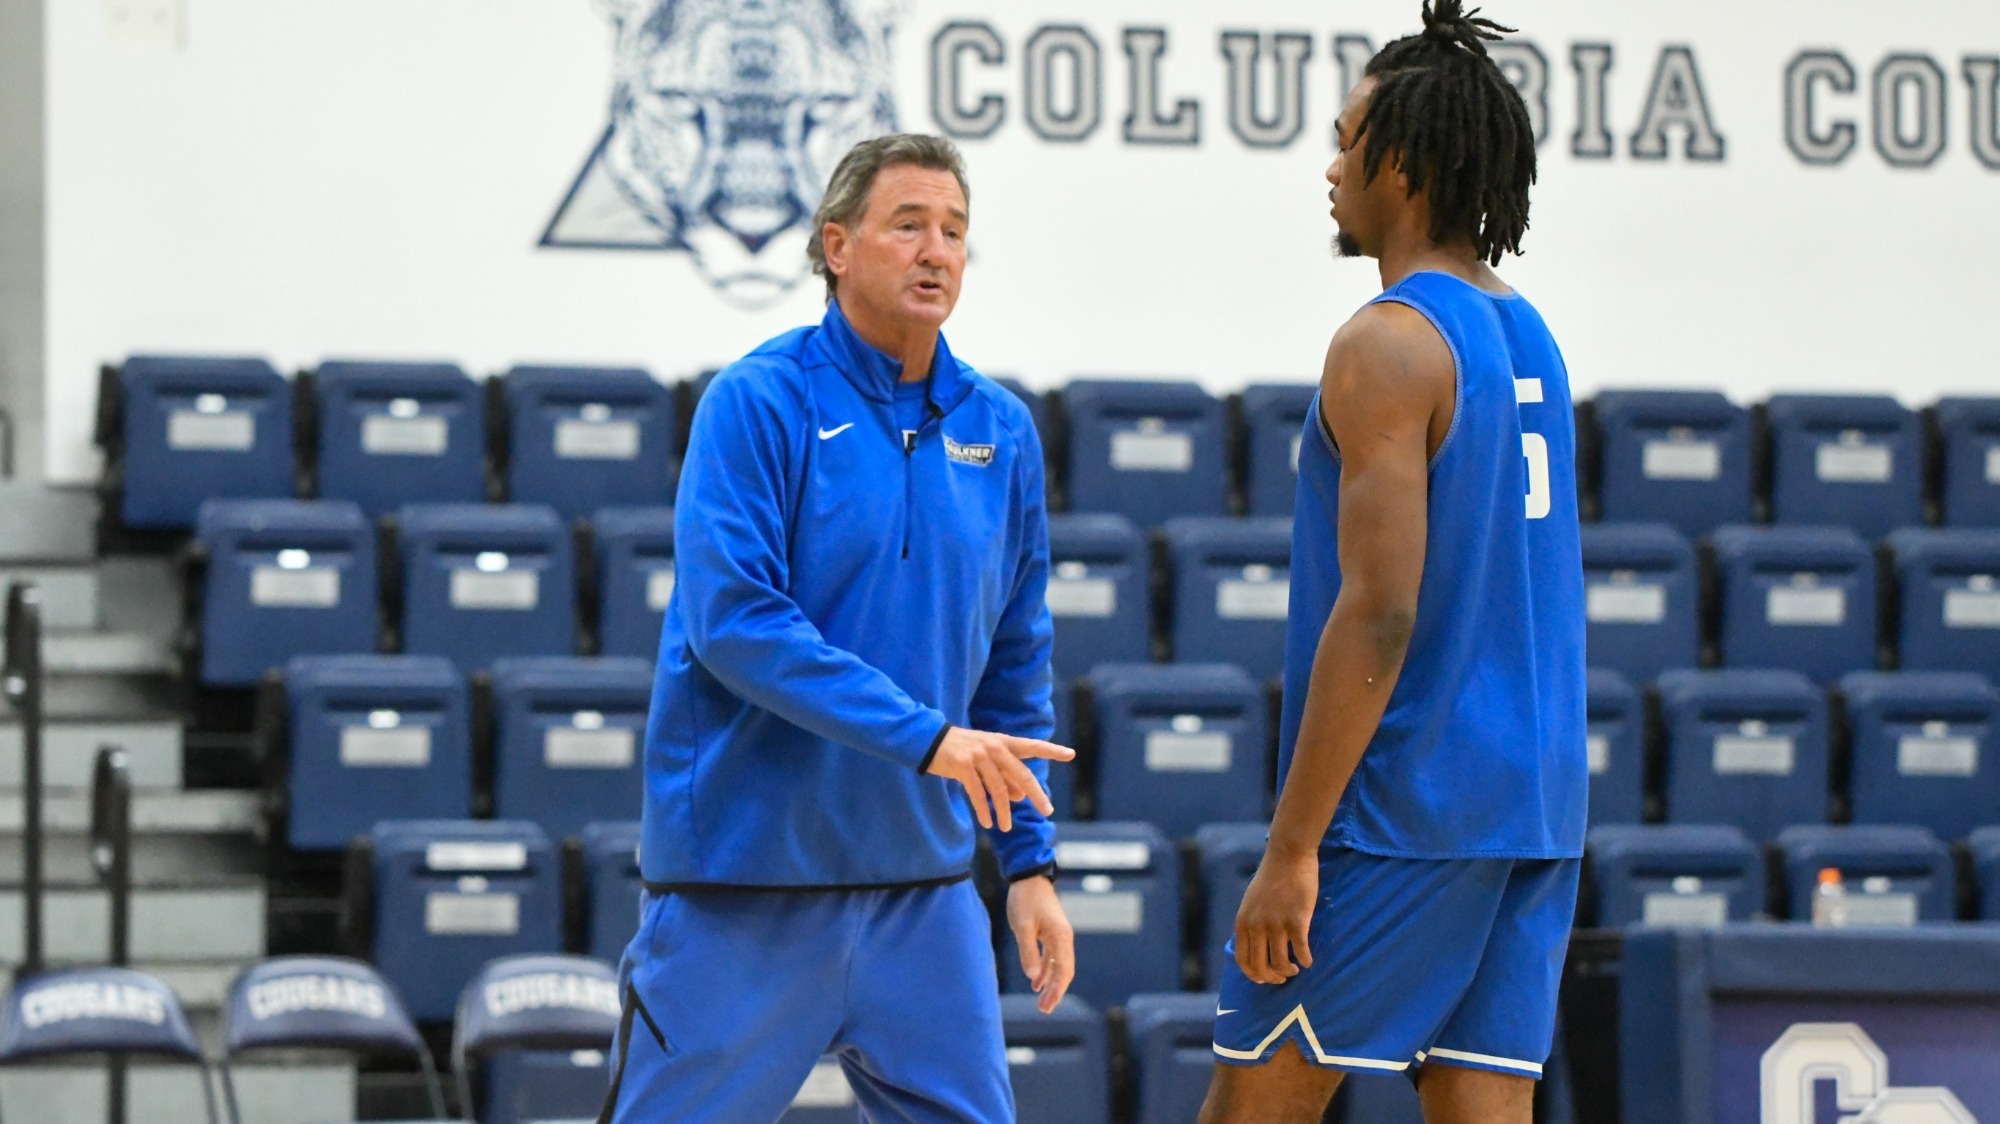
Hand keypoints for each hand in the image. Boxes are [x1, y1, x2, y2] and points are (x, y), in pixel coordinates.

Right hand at [924, 727, 1073, 832]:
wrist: (930, 740)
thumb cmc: (962, 750)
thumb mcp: (986, 760)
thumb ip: (1004, 777)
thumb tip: (1021, 797)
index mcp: (1003, 742)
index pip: (1032, 746)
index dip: (1052, 750)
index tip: (1071, 754)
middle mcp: (994, 747)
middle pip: (1021, 774)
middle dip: (1036, 795)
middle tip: (1047, 811)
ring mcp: (979, 756)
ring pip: (999, 789)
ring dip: (1004, 811)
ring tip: (1006, 827)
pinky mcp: (963, 766)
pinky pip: (978, 794)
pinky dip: (984, 810)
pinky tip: (988, 822)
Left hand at [1006, 876, 1074, 1012]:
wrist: (1028, 876)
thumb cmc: (1025, 899)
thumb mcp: (1022, 925)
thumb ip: (1028, 951)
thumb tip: (1032, 976)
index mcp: (1061, 937)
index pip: (1063, 970)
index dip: (1056, 990)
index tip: (1047, 1006)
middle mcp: (1064, 938)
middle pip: (1064, 971)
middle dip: (1056, 992)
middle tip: (1044, 1010)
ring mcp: (1058, 935)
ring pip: (1058, 966)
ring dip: (1050, 984)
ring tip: (1042, 1002)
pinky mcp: (1050, 932)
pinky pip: (1051, 957)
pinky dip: (1045, 970)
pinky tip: (1036, 982)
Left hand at [1234, 848, 1317, 985]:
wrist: (1288, 856)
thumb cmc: (1271, 877)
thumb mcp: (1250, 902)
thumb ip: (1251, 922)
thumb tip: (1255, 945)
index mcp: (1243, 923)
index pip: (1242, 960)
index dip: (1253, 975)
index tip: (1263, 979)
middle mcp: (1257, 927)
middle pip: (1261, 967)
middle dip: (1272, 978)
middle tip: (1282, 978)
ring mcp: (1276, 925)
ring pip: (1281, 963)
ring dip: (1289, 972)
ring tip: (1295, 968)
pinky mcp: (1297, 921)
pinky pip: (1301, 951)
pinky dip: (1306, 960)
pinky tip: (1308, 960)